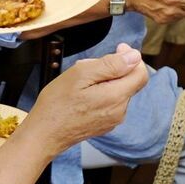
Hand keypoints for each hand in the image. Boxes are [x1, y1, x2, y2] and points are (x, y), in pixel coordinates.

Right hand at [21, 43, 148, 156]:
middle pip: (128, 82)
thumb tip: (134, 56)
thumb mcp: (81, 74)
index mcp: (116, 97)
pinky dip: (100, 94)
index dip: (132, 58)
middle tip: (88, 67)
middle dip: (113, 69)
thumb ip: (111, 64)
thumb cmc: (57, 104)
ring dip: (105, 81)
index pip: (141, 74)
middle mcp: (119, 111)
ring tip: (81, 83)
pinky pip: (110, 103)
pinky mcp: (104, 125)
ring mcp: (112, 120)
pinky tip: (81, 95)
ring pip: (118, 91)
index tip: (118, 49)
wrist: (43, 134)